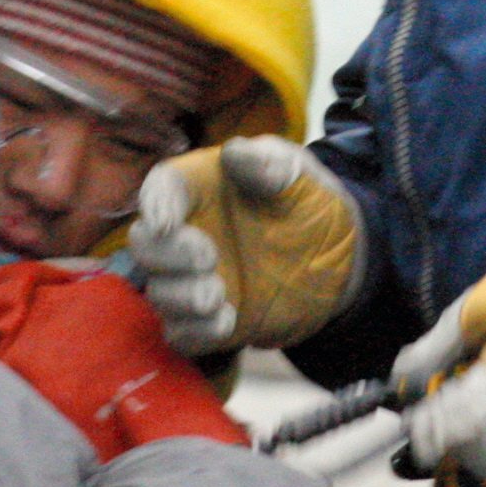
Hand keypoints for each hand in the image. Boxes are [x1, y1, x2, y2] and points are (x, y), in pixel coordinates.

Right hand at [124, 138, 364, 353]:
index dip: (155, 203)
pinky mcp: (208, 320)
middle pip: (143, 243)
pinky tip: (228, 321)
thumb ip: (270, 163)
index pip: (161, 187)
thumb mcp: (300, 178)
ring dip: (181, 296)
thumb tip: (234, 152)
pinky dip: (196, 332)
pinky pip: (180, 333)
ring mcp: (195, 279)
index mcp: (202, 188)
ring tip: (218, 295)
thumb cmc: (309, 206)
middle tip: (208, 257)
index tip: (166, 222)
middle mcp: (188, 233)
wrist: (342, 263)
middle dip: (165, 254)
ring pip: (158, 292)